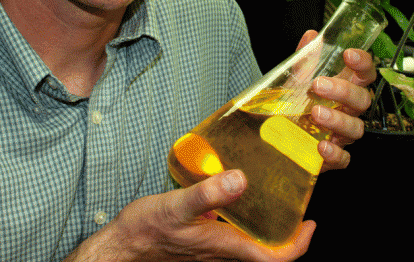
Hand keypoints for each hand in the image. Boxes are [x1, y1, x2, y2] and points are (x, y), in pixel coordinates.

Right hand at [64, 170, 315, 261]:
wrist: (122, 248)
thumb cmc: (145, 231)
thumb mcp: (176, 207)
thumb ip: (207, 194)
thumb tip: (240, 179)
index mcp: (222, 246)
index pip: (272, 257)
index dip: (297, 245)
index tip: (310, 224)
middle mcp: (221, 252)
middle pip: (265, 251)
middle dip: (287, 234)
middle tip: (297, 206)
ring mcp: (210, 248)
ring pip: (248, 243)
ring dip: (266, 226)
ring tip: (273, 197)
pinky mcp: (199, 240)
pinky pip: (230, 234)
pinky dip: (242, 220)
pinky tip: (235, 197)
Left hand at [296, 30, 375, 171]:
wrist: (276, 129)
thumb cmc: (294, 101)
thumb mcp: (296, 77)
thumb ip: (305, 58)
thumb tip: (311, 36)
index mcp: (344, 87)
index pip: (365, 74)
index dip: (363, 63)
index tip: (349, 54)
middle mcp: (348, 110)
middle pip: (362, 100)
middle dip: (343, 91)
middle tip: (318, 85)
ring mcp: (342, 134)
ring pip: (356, 129)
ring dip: (337, 120)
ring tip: (315, 112)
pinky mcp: (332, 156)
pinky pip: (343, 158)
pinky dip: (335, 153)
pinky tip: (321, 145)